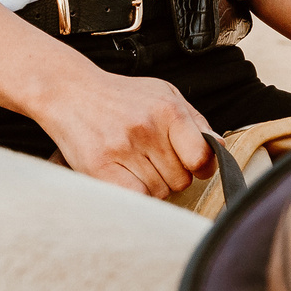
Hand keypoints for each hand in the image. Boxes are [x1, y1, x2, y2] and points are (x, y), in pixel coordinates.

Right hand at [29, 68, 215, 196]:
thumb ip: (195, 122)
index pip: (201, 156)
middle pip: (181, 180)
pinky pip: (134, 199)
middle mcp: (147, 129)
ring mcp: (122, 149)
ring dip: (152, 186)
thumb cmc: (121, 97)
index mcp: (168, 110)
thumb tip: (219, 148)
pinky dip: (137, 196)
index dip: (202, 166)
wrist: (71, 92)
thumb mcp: (164, 95)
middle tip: (153, 160)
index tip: (194, 165)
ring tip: (135, 165)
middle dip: (172, 175)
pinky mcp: (99, 168)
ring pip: (159, 193)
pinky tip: (128, 182)